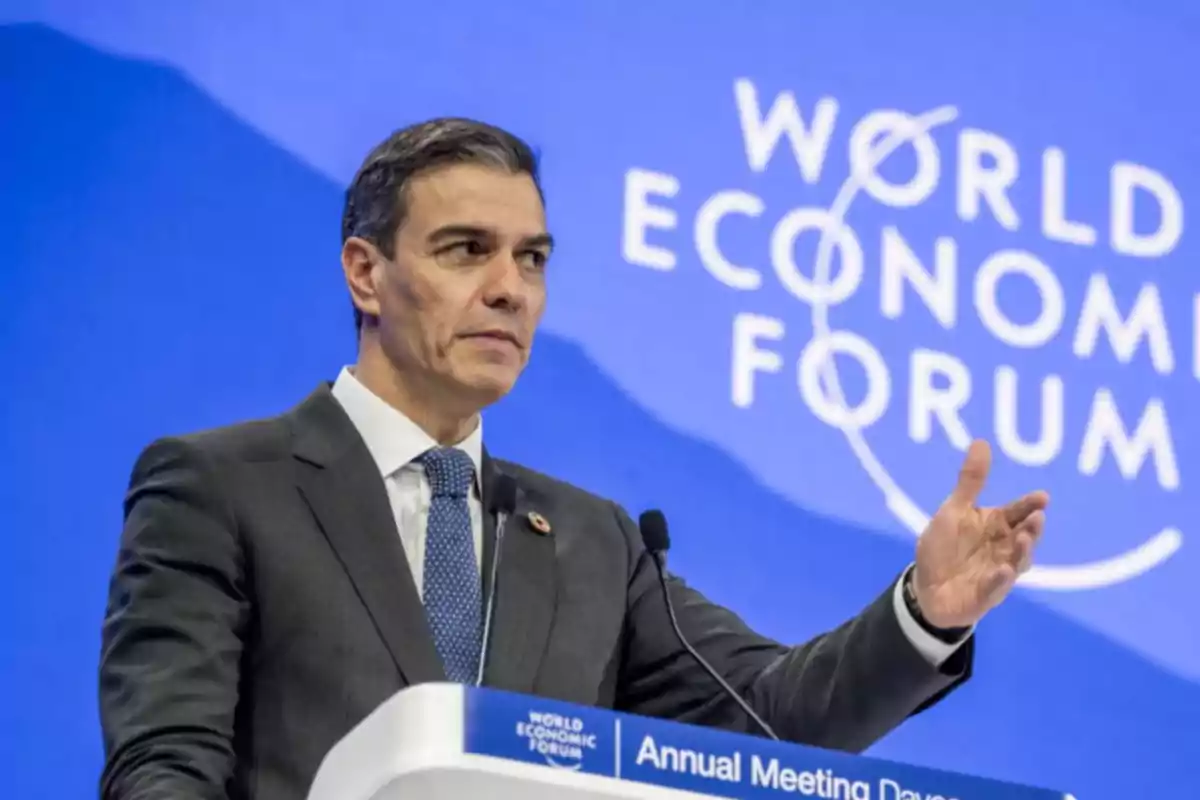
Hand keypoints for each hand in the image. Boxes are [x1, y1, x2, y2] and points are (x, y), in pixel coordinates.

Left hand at [912, 440, 1047, 629]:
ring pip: (1016, 562)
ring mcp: (997, 573)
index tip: (1042, 496)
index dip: (1030, 505)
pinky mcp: (985, 594)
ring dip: (1022, 552)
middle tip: (1037, 516)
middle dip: (1032, 527)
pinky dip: (1000, 579)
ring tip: (1025, 539)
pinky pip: (995, 587)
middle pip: (1023, 536)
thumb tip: (981, 442)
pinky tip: (1003, 571)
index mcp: (996, 526)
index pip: (1017, 512)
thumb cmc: (944, 547)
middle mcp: (1003, 548)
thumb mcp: (954, 511)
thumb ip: (970, 481)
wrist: (926, 588)